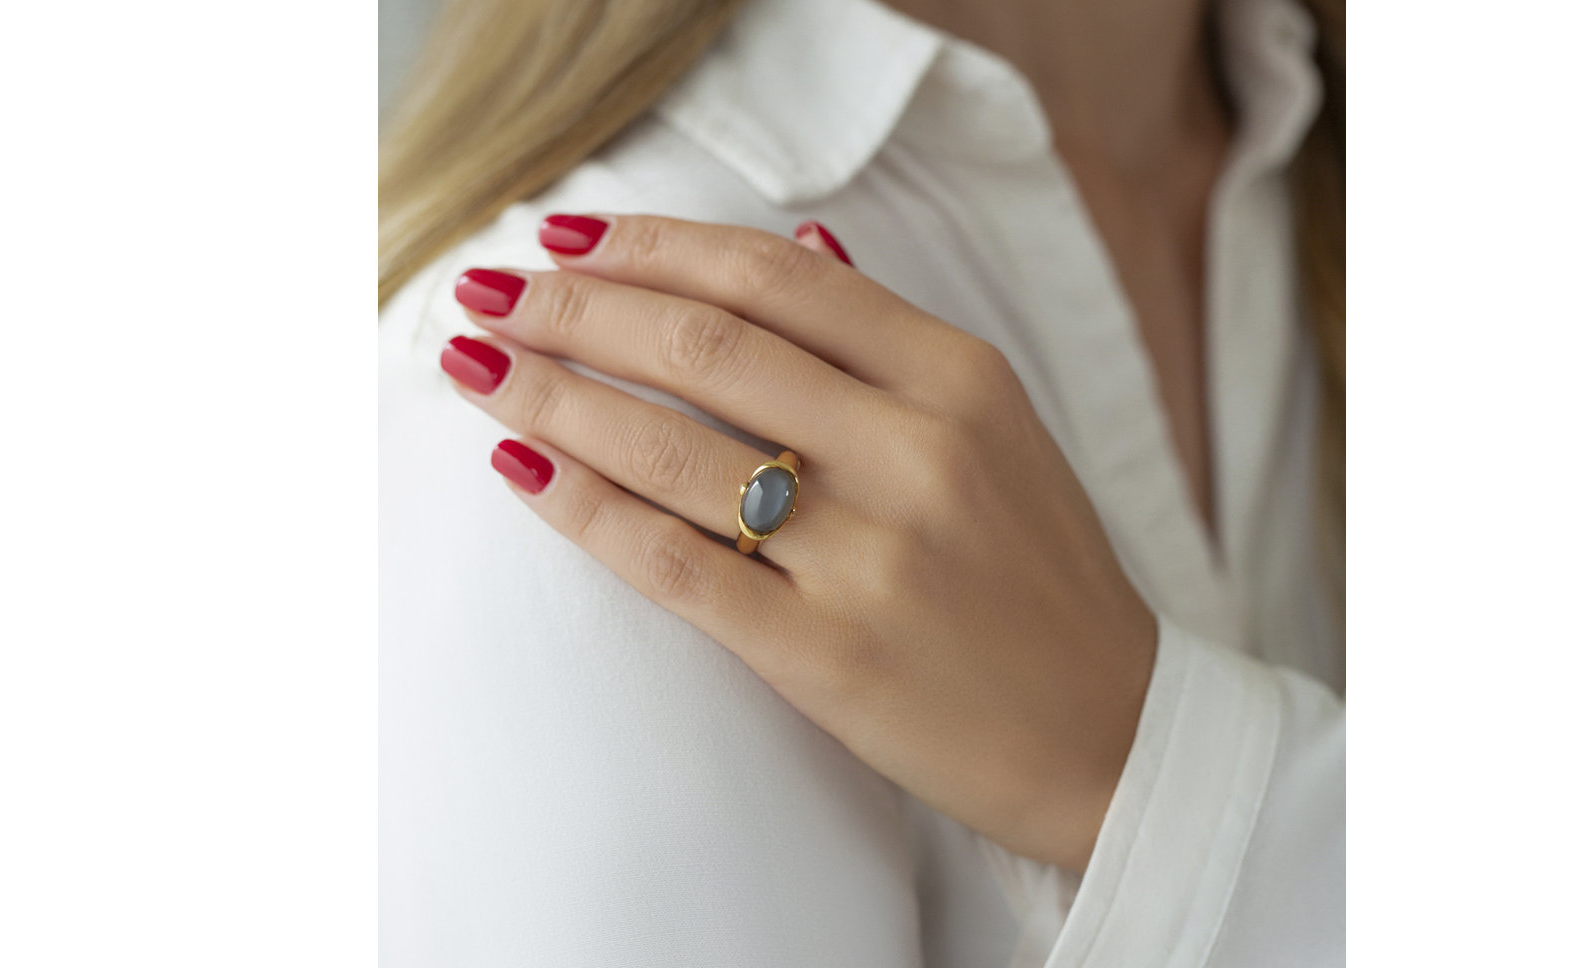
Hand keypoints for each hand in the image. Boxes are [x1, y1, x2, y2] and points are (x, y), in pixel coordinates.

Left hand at [440, 214, 1155, 869]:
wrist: (1107, 733)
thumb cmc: (1040, 575)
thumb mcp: (999, 427)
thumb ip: (894, 337)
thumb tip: (798, 241)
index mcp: (960, 379)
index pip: (775, 277)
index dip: (653, 245)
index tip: (569, 235)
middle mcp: (915, 451)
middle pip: (706, 344)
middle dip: (576, 307)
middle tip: (494, 293)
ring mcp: (868, 555)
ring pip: (670, 447)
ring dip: (552, 394)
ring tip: (478, 365)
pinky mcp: (822, 652)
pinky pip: (671, 562)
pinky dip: (582, 507)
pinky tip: (521, 467)